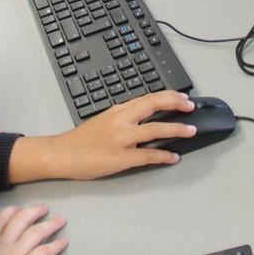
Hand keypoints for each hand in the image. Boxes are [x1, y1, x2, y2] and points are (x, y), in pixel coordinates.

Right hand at [9, 92, 196, 182]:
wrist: (62, 153)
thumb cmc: (81, 140)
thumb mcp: (104, 120)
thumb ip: (124, 117)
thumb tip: (145, 117)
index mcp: (118, 110)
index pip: (148, 97)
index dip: (169, 96)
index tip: (183, 97)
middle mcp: (121, 120)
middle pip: (154, 105)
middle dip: (176, 104)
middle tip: (191, 107)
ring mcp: (122, 139)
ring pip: (155, 129)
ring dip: (177, 130)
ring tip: (190, 131)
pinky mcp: (120, 158)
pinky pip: (148, 156)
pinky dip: (163, 156)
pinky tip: (173, 157)